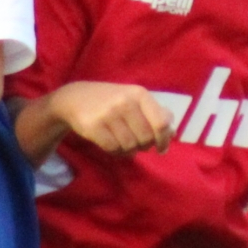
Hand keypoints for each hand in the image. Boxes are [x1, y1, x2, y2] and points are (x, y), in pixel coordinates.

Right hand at [49, 82, 173, 154]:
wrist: (75, 98)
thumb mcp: (134, 99)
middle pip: (146, 138)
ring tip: (123, 143)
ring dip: (129, 150)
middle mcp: (125, 102)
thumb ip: (155, 113)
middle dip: (144, 145)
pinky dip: (116, 152)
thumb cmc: (111, 100)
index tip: (161, 148)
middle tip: (137, 143)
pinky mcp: (93, 127)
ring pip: (130, 146)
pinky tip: (112, 145)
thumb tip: (172, 132)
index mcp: (139, 94)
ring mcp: (108, 114)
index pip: (161, 123)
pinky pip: (114, 149)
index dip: (164, 139)